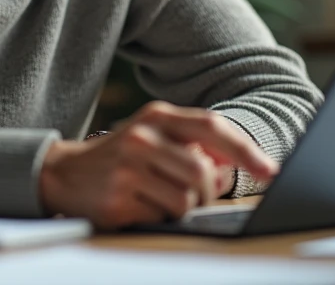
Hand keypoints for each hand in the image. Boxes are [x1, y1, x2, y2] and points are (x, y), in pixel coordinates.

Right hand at [38, 101, 277, 229]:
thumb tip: (228, 170)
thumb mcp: (157, 141)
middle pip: (201, 173)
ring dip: (181, 207)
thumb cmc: (123, 157)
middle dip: (207, 193)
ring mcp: (128, 167)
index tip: (270, 171)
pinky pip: (160, 217)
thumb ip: (195, 150)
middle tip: (195, 197)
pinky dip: (158, 217)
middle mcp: (142, 137)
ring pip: (184, 200)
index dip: (245, 150)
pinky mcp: (117, 198)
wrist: (64, 173)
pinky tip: (138, 205)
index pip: (212, 127)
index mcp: (158, 116)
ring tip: (158, 198)